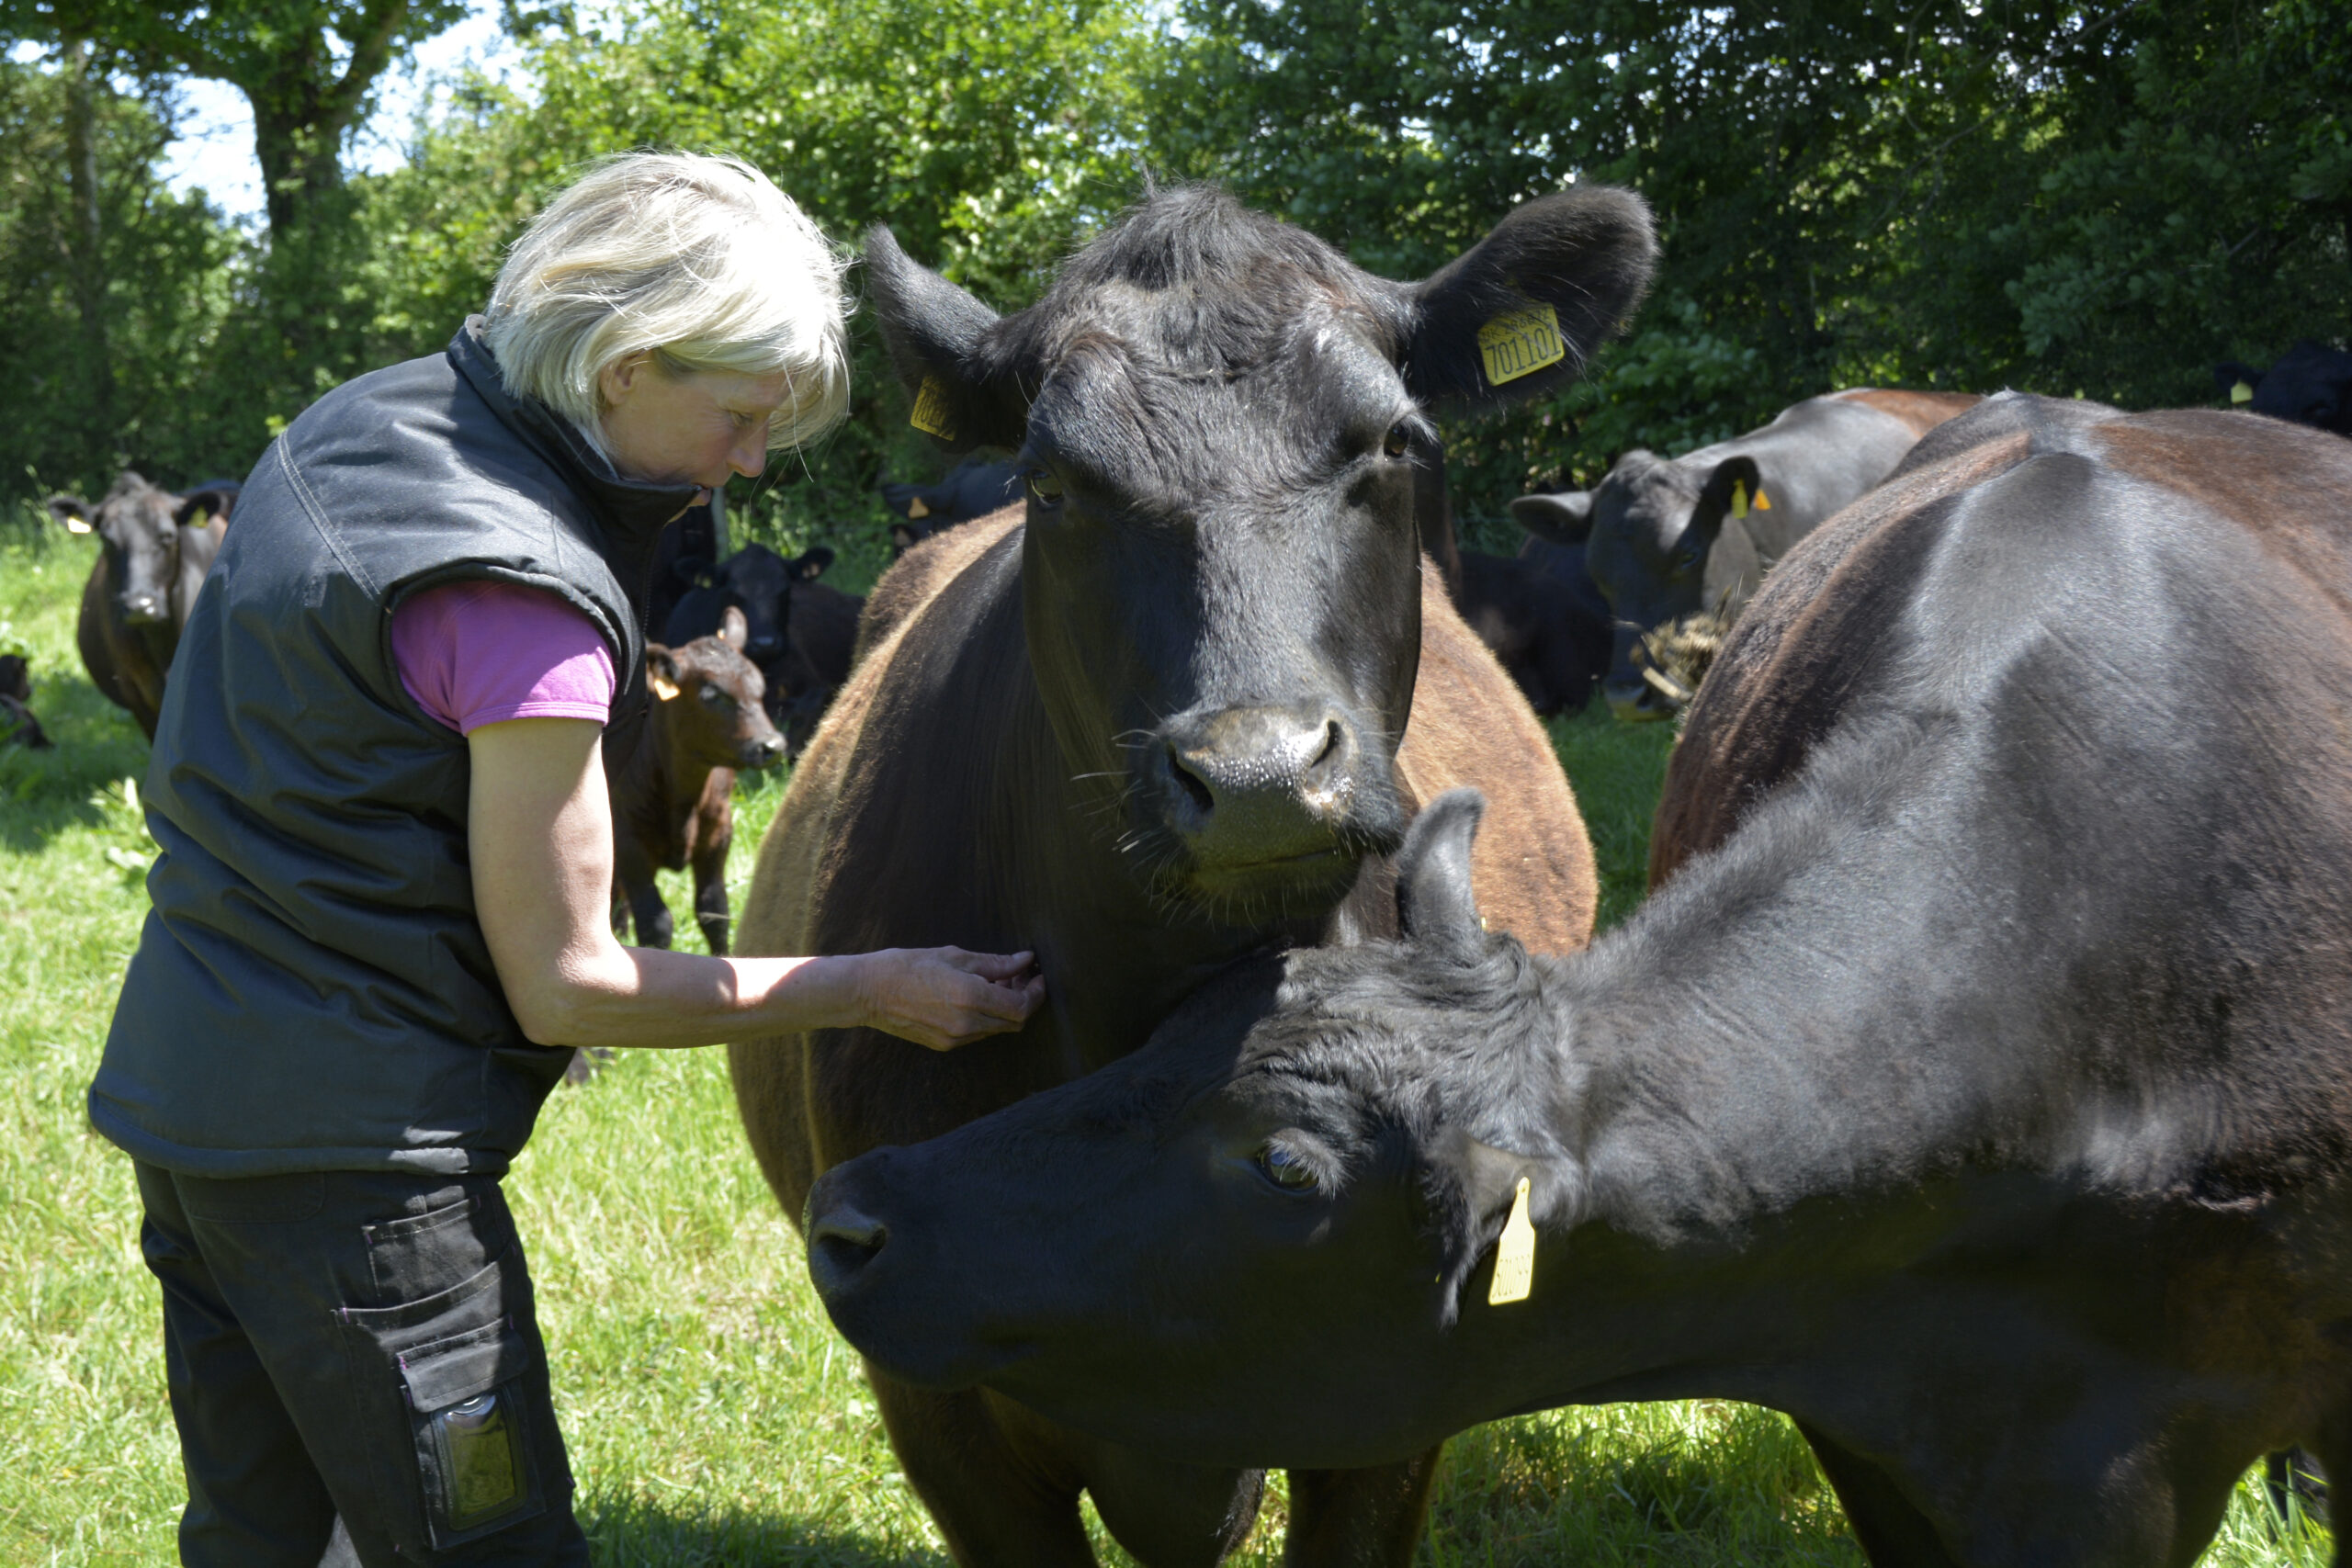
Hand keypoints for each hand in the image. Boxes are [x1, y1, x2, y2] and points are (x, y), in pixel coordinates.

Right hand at [848, 948, 1044, 1050]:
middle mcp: (966, 1024)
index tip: (1038, 976)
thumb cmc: (907, 966)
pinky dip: (987, 1018)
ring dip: (1006, 1010)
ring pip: (997, 1029)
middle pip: (1015, 1022)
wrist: (868, 992)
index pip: (1022, 1006)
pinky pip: (978, 1034)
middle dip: (1025, 1000)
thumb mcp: (954, 956)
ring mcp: (955, 1038)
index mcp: (970, 996)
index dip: (1036, 992)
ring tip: (1000, 983)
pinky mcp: (944, 1045)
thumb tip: (1024, 960)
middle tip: (1022, 976)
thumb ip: (995, 962)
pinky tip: (979, 997)